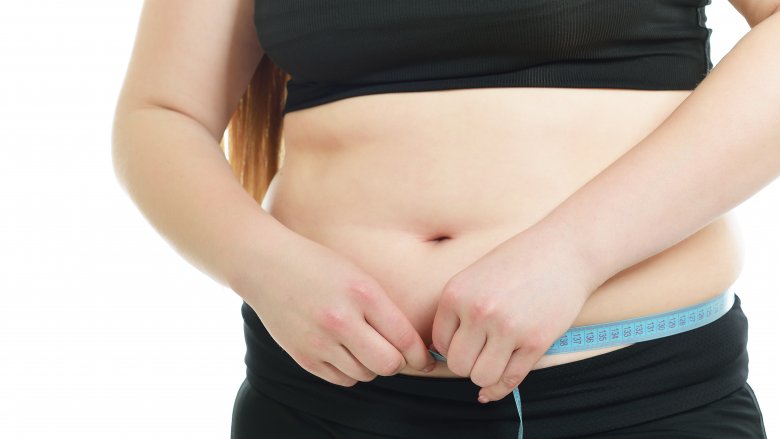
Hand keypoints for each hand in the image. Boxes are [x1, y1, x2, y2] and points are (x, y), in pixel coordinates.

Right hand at [234, 233, 436, 386]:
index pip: (404, 338)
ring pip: (365, 374)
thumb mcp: (359, 276)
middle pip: (388, 364)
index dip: (420, 355)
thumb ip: (384, 309)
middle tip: (395, 352)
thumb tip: (412, 348)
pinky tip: (343, 350)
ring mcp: (319, 341)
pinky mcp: (302, 356)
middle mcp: (341, 319)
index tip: (425, 359)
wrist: (267, 266)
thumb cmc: (320, 267)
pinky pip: (341, 379)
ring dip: (371, 365)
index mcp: (362, 293)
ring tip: (363, 345)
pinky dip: (349, 370)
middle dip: (397, 362)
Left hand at [430, 223, 600, 402]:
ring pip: (481, 377)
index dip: (452, 348)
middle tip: (480, 354)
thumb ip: (457, 309)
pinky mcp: (535, 342)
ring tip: (492, 361)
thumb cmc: (518, 262)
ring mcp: (507, 328)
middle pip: (458, 365)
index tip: (467, 343)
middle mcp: (478, 312)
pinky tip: (497, 385)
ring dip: (485, 376)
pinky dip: (500, 388)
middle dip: (467, 365)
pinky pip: (509, 379)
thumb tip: (439, 353)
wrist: (564, 250)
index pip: (440, 344)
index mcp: (456, 294)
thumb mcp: (476, 276)